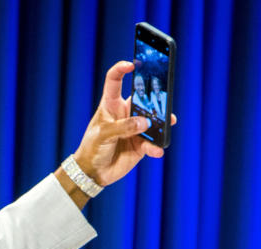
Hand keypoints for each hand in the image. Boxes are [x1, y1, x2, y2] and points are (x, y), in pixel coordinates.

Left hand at [73, 60, 176, 185]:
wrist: (93, 173)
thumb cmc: (92, 148)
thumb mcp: (103, 135)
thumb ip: (123, 127)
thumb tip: (145, 123)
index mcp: (111, 105)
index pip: (114, 81)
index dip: (121, 70)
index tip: (131, 65)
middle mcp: (125, 113)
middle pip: (143, 99)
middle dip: (155, 97)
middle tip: (165, 96)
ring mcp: (135, 128)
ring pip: (153, 120)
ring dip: (161, 121)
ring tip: (169, 122)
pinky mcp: (141, 144)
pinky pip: (153, 143)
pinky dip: (155, 146)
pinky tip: (157, 150)